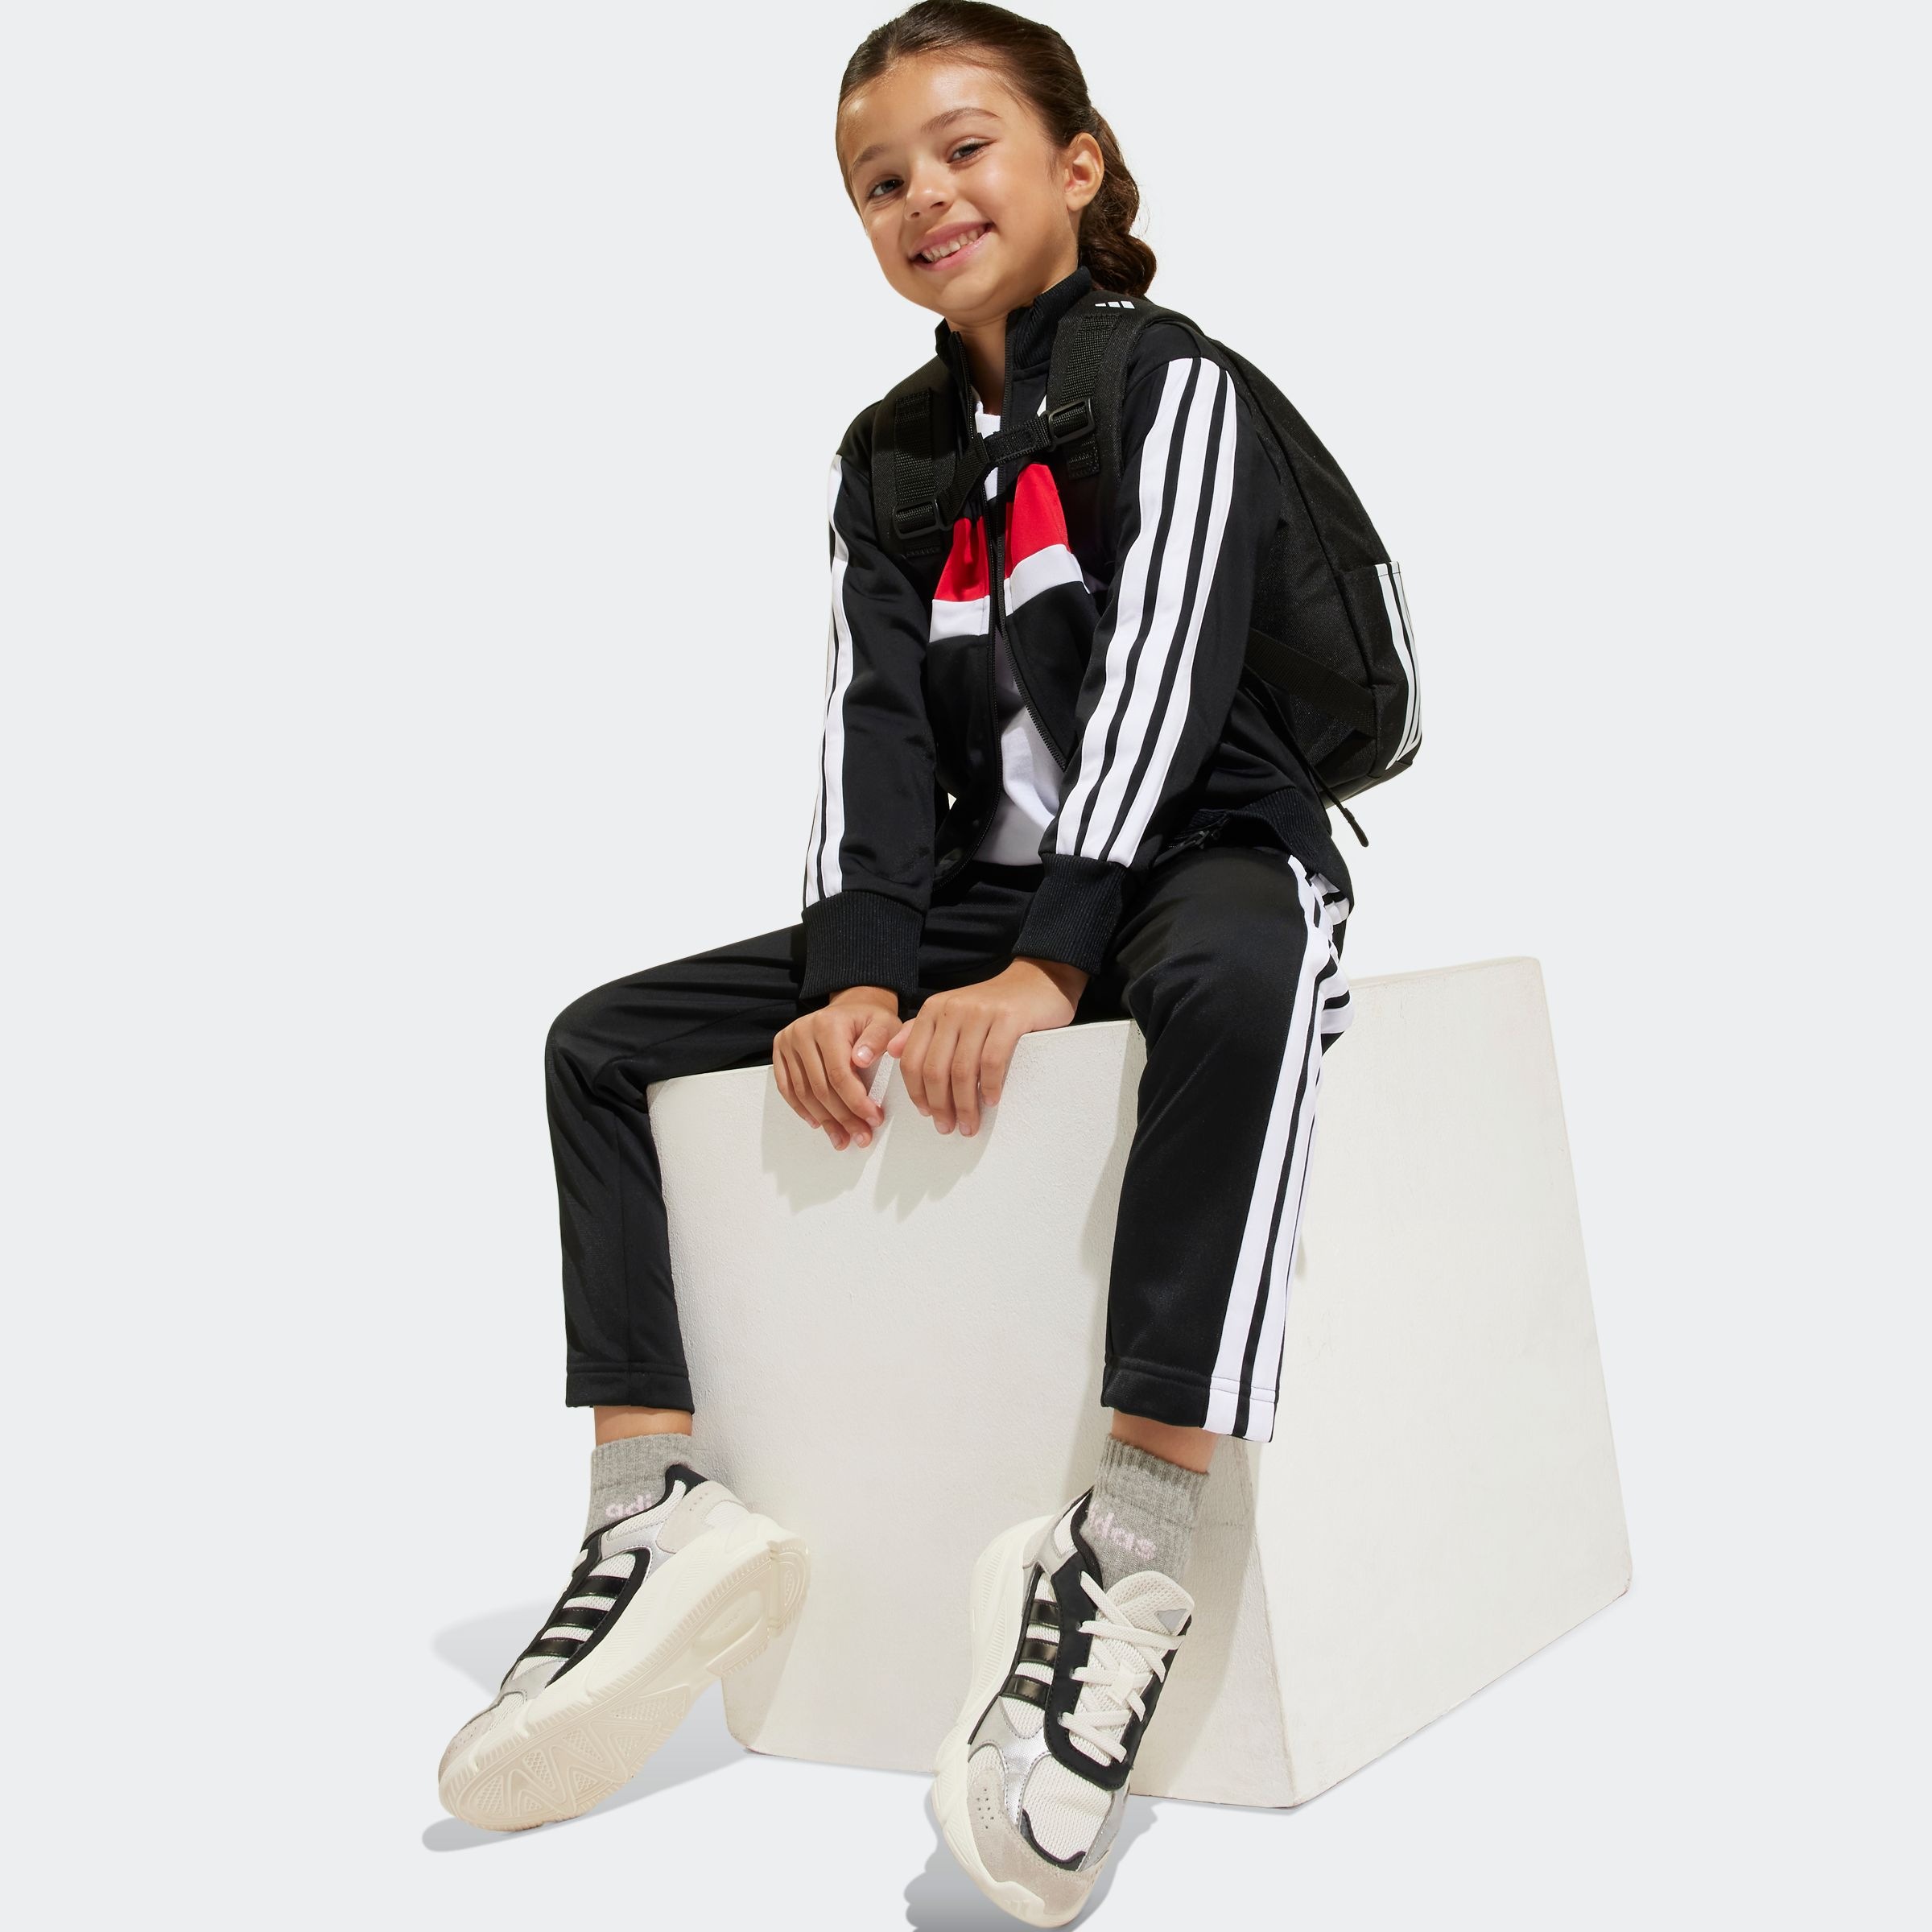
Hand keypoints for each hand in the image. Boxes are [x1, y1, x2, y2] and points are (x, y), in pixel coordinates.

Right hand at [772, 986, 899, 1150]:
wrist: (850, 1009)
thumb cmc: (869, 1020)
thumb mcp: (885, 1024)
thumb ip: (879, 1040)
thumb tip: (860, 1060)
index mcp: (827, 1025)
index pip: (839, 1073)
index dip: (856, 1102)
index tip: (873, 1119)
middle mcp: (802, 1032)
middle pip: (820, 1087)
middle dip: (843, 1117)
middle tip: (861, 1136)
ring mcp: (787, 1042)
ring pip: (803, 1093)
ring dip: (824, 1120)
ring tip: (842, 1137)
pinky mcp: (779, 1052)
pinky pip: (787, 1088)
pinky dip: (802, 1109)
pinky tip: (818, 1123)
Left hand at [886, 956, 1088, 1137]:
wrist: (1037, 980)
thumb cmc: (994, 1005)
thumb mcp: (953, 1013)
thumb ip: (921, 1030)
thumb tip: (893, 1052)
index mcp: (933, 1010)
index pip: (912, 1060)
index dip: (916, 1093)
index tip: (927, 1114)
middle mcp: (952, 1009)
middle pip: (935, 1069)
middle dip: (940, 1106)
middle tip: (949, 1128)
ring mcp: (980, 1012)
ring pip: (962, 1070)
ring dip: (965, 1105)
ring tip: (970, 1125)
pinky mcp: (1009, 1018)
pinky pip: (992, 1061)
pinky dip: (989, 1087)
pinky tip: (991, 1101)